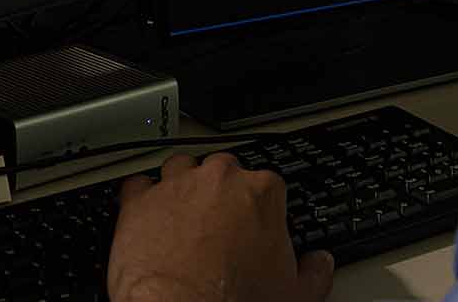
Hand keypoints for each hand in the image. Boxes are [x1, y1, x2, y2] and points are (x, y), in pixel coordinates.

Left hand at [107, 152, 335, 301]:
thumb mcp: (295, 295)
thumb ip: (313, 273)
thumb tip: (320, 264)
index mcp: (261, 193)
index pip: (269, 183)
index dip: (261, 206)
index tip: (256, 225)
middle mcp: (219, 180)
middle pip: (224, 168)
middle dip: (222, 191)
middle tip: (220, 224)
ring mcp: (177, 187)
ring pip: (180, 167)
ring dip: (182, 186)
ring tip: (182, 214)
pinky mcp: (139, 202)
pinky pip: (137, 184)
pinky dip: (141, 197)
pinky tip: (147, 214)